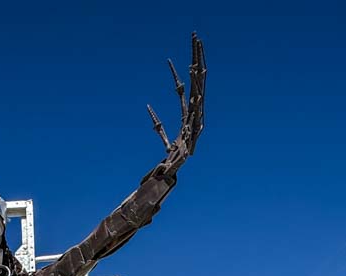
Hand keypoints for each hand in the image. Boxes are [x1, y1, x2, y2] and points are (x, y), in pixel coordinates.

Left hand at [146, 34, 205, 168]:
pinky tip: (197, 75)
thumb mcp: (160, 131)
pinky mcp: (194, 124)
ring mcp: (196, 114)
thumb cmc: (170, 153)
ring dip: (197, 67)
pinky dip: (196, 91)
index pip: (191, 79)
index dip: (192, 61)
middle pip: (196, 77)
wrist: (176, 168)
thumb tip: (147, 106)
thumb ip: (156, 119)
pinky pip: (195, 104)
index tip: (193, 43)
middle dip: (196, 56)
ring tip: (198, 48)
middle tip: (196, 36)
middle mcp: (195, 107)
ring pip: (197, 85)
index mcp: (189, 107)